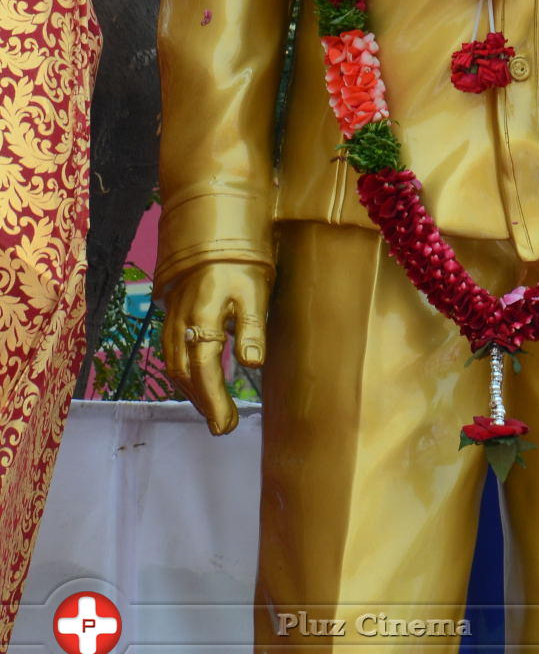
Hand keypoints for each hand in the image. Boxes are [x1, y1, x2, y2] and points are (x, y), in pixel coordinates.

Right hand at [160, 262, 270, 434]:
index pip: (205, 372)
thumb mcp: (254, 290)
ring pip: (174, 365)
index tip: (227, 426)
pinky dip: (182, 372)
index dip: (214, 402)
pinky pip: (170, 350)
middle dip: (203, 403)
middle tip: (224, 425)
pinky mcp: (171, 313)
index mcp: (202, 320)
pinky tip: (195, 380)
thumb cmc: (239, 260)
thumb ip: (252, 328)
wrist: (212, 227)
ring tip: (212, 410)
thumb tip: (252, 365)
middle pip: (186, 374)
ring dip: (191, 391)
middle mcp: (181, 323)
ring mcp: (172, 318)